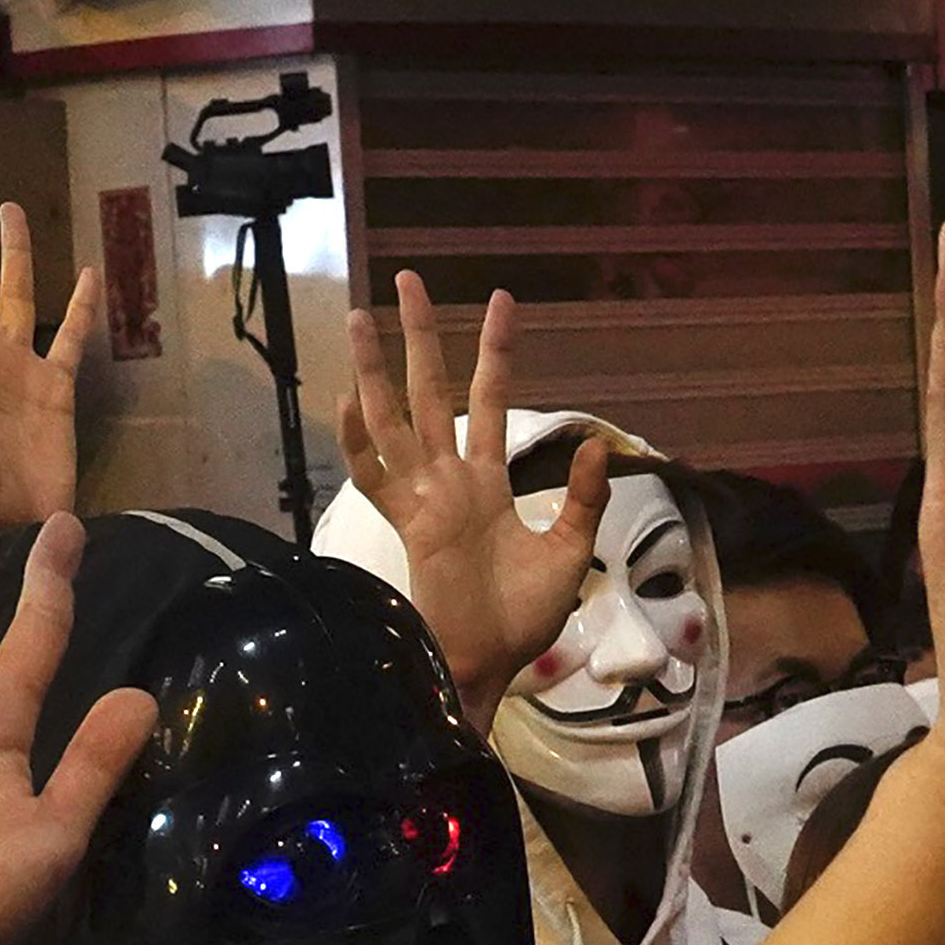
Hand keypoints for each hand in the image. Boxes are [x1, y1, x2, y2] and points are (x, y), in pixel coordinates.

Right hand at [339, 273, 607, 703]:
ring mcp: (423, 499)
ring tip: (358, 316)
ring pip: (392, 419)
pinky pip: (375, 478)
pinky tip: (349, 400)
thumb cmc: (523, 619)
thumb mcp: (568, 550)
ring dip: (375, 369)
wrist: (490, 665)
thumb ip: (582, 497)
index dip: (496, 350)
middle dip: (419, 335)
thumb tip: (596, 444)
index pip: (491, 398)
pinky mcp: (407, 527)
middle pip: (429, 390)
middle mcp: (448, 480)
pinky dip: (359, 443)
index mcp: (486, 481)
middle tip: (408, 279)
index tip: (502, 299)